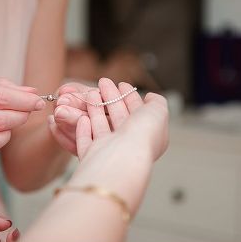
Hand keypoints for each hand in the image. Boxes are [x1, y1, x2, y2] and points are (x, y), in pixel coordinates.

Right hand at [56, 78, 167, 215]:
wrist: (122, 157)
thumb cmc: (142, 135)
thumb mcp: (158, 112)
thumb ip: (157, 103)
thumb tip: (150, 97)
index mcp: (148, 138)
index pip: (138, 114)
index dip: (131, 97)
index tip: (122, 84)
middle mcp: (130, 147)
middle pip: (119, 118)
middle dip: (112, 98)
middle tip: (103, 82)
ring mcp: (110, 154)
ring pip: (101, 127)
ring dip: (96, 108)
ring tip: (91, 92)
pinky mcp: (92, 159)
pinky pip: (87, 142)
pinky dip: (84, 129)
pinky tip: (83, 117)